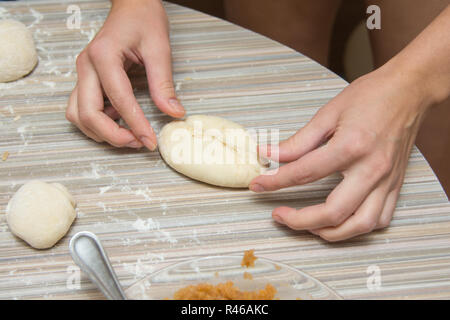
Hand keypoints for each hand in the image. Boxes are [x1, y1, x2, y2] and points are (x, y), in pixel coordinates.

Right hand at [66, 0, 184, 149]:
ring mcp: (83, 73)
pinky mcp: (87, 80)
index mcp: (103, 56)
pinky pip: (82, 109)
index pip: (119, 100)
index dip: (136, 125)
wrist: (132, 5)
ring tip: (129, 135)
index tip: (150, 141)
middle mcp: (86, 66)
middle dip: (112, 135)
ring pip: (78, 115)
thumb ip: (163, 84)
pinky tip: (120, 121)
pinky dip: (97, 122)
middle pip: (88, 113)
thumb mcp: (159, 49)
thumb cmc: (144, 20)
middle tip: (138, 142)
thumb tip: (173, 113)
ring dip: (100, 132)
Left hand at [249, 64, 432, 240]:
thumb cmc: (371, 96)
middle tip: (279, 214)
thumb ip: (298, 141)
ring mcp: (386, 180)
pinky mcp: (396, 184)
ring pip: (360, 225)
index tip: (258, 185)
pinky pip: (380, 219)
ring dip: (330, 232)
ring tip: (307, 225)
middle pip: (333, 211)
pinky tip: (340, 221)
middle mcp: (371, 169)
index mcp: (351, 146)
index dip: (275, 182)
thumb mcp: (328, 113)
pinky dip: (357, 227)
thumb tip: (269, 154)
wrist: (408, 90)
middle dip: (300, 220)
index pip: (304, 173)